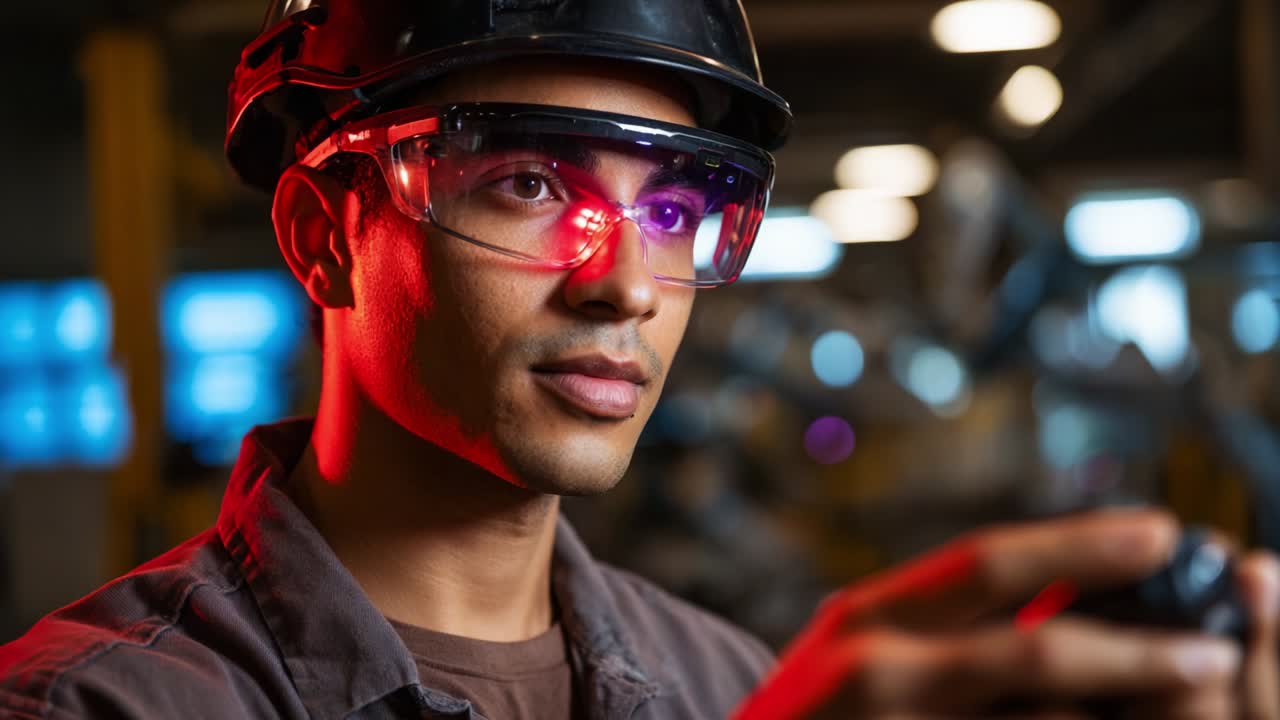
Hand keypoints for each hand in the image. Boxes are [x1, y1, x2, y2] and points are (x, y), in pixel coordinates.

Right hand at [733, 509, 1279, 718]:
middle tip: (1214, 647)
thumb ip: (945, 623)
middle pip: (1032, 653)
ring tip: (1188, 701)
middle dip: (1136, 651)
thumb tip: (1074, 601)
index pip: (987, 562)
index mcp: (867, 615)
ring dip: (1120, 719)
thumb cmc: (819, 709)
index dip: (1080, 544)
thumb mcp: (864, 647)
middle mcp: (876, 670)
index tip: (1164, 532)